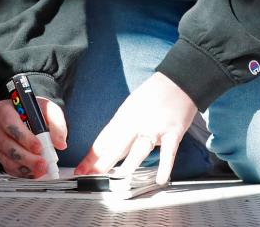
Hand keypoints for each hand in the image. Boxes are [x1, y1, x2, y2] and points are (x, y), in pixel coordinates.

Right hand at [0, 96, 67, 177]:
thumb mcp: (49, 109)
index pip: (9, 123)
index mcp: (4, 109)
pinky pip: (8, 167)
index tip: (39, 147)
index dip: (23, 137)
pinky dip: (22, 171)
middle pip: (6, 144)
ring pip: (6, 158)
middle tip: (42, 163)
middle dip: (26, 157)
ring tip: (41, 169)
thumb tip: (60, 143)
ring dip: (25, 166)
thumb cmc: (36, 111)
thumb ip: (56, 123)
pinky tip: (34, 172)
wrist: (30, 116)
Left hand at [74, 72, 196, 184]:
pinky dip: (165, 166)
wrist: (178, 81)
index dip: (91, 156)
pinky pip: (168, 152)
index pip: (104, 139)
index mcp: (124, 116)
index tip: (81, 169)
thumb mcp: (131, 106)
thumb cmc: (153, 94)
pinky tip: (160, 178)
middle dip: (102, 162)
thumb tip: (106, 148)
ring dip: (128, 164)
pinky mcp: (173, 132)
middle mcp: (137, 122)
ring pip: (139, 149)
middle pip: (117, 146)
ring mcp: (155, 128)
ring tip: (118, 177)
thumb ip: (121, 127)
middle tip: (90, 175)